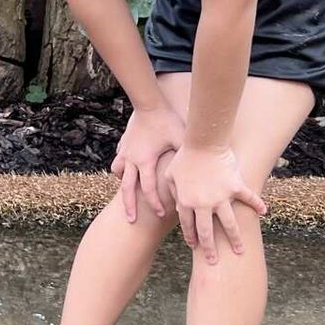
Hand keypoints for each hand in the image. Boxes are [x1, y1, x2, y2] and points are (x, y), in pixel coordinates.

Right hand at [111, 107, 184, 222]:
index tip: (161, 214)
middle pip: (127, 189)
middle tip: (130, 220)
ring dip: (123, 183)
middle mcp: (132, 159)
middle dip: (129, 206)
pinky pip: (119, 160)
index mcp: (145, 161)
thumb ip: (189, 154)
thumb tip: (205, 168)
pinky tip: (128, 168)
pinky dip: (122, 167)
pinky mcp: (123, 144)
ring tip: (127, 192)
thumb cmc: (167, 121)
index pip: (148, 188)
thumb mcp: (181, 138)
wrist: (148, 103)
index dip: (155, 203)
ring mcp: (125, 151)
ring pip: (119, 173)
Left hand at [164, 146, 267, 262]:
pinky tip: (264, 213)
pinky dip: (257, 204)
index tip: (195, 246)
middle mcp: (204, 204)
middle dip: (210, 249)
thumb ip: (172, 193)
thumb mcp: (170, 175)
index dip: (191, 237)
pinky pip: (248, 198)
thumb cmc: (183, 157)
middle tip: (214, 262)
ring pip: (229, 224)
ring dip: (235, 238)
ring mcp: (222, 197)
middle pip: (207, 232)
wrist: (203, 142)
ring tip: (240, 251)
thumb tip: (173, 208)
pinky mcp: (236, 187)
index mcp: (187, 202)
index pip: (188, 226)